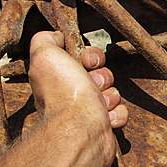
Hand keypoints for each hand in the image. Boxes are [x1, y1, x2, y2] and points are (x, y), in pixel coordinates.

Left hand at [27, 31, 127, 166]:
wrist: (81, 130)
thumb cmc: (64, 95)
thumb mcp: (45, 54)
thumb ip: (47, 39)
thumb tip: (57, 36)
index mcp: (61, 78)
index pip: (84, 59)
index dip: (91, 56)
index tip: (87, 61)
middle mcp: (73, 96)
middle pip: (102, 74)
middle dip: (102, 76)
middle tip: (92, 84)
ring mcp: (89, 113)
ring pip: (113, 93)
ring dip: (110, 96)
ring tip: (98, 105)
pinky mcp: (104, 128)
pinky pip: (121, 112)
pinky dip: (116, 114)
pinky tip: (105, 118)